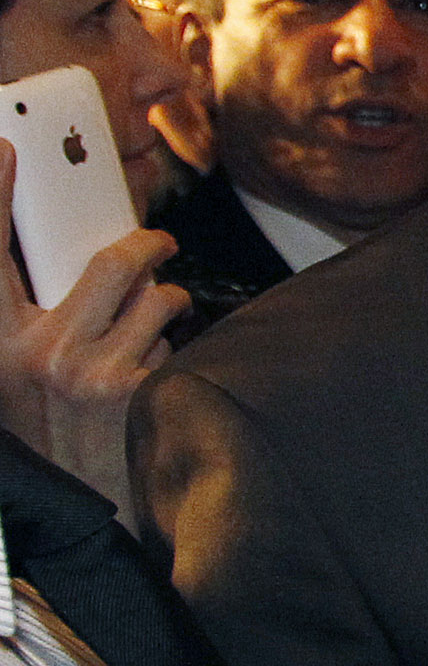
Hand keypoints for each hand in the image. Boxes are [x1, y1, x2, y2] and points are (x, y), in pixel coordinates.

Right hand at [0, 141, 187, 524]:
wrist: (79, 517)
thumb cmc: (47, 440)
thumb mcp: (15, 378)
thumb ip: (31, 321)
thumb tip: (81, 271)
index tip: (3, 148)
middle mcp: (36, 355)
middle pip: (108, 264)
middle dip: (145, 246)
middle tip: (158, 245)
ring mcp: (92, 375)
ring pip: (154, 299)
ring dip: (164, 306)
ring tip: (152, 330)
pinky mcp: (139, 394)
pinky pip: (173, 343)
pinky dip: (169, 350)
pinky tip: (152, 379)